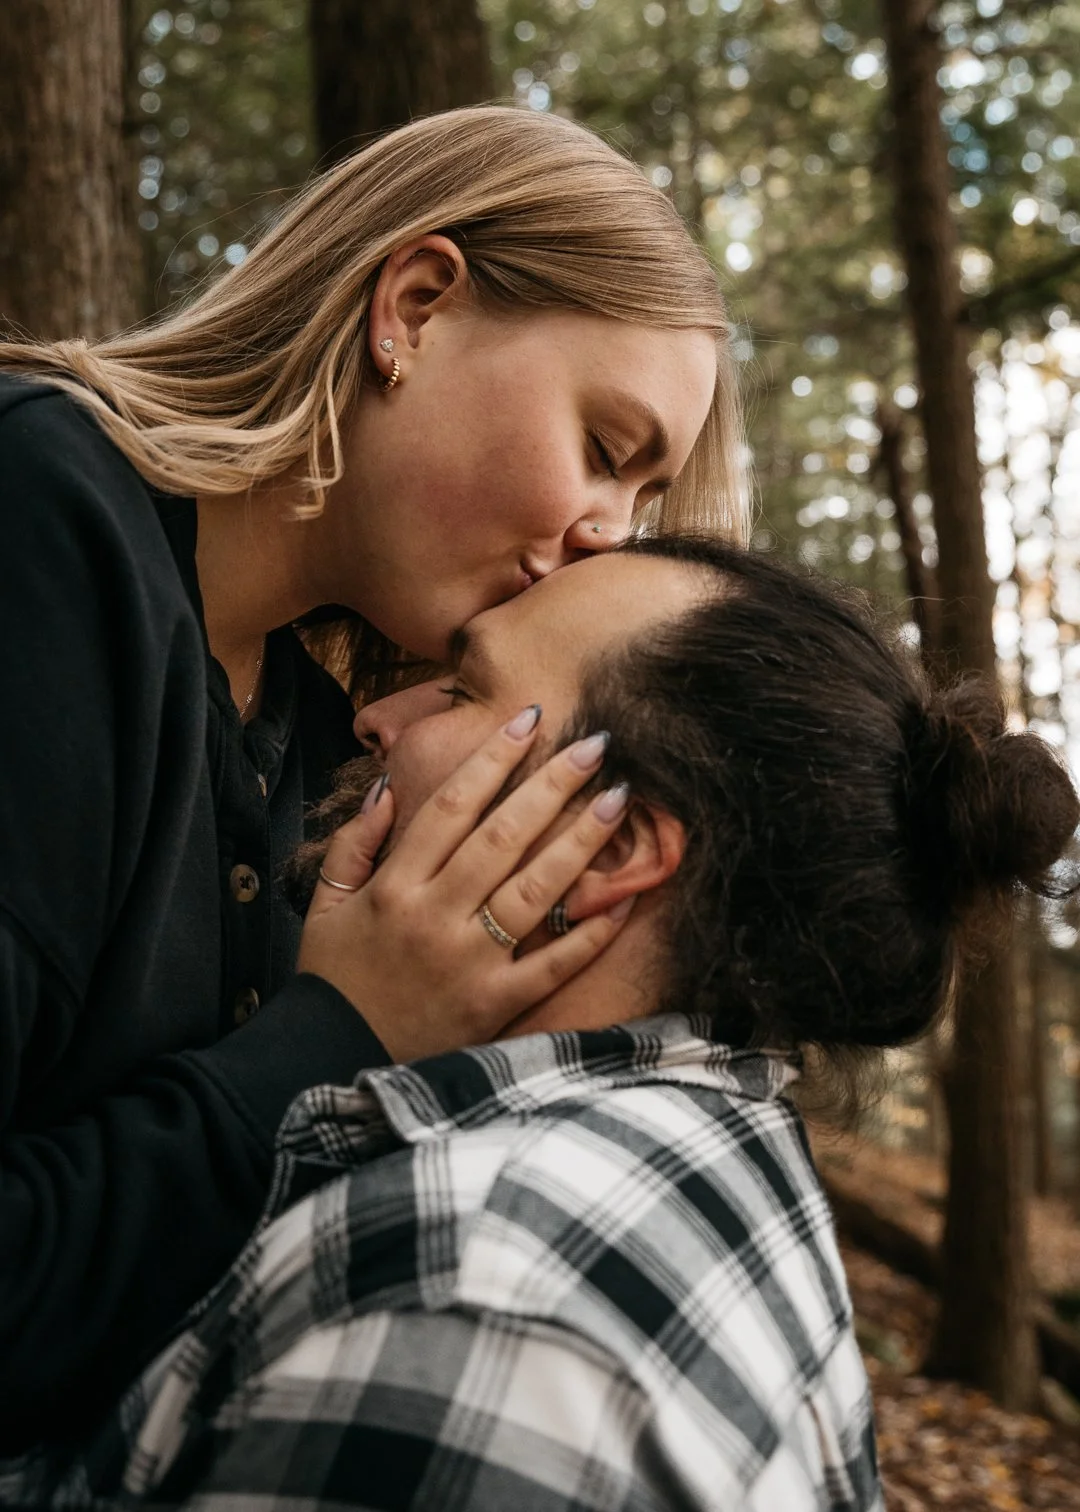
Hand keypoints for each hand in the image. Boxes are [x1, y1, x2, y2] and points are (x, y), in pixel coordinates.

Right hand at [296, 710, 634, 1061]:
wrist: (330, 1063)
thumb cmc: (333, 980)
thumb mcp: (325, 906)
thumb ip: (355, 844)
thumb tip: (392, 789)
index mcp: (395, 887)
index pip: (451, 808)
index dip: (492, 760)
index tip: (529, 721)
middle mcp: (435, 917)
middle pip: (502, 838)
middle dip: (552, 785)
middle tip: (597, 744)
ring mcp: (470, 962)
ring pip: (535, 890)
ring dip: (581, 841)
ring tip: (619, 800)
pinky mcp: (496, 1004)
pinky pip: (552, 964)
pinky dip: (591, 932)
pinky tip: (624, 896)